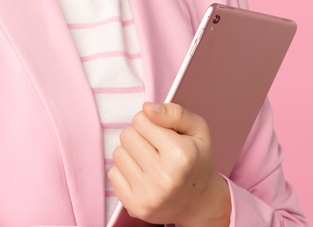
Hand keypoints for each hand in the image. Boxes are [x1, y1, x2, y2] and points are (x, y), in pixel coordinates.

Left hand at [107, 102, 230, 226]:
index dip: (150, 122)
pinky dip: (125, 171)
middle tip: (156, 148)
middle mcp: (164, 177)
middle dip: (139, 136)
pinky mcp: (135, 206)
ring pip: (117, 153)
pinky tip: (142, 175)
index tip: (162, 133)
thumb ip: (175, 112)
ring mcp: (148, 195)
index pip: (141, 119)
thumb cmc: (196, 161)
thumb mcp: (198, 130)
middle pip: (126, 135)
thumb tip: (147, 107)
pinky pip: (112, 173)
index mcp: (180, 155)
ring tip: (149, 162)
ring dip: (131, 153)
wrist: (199, 202)